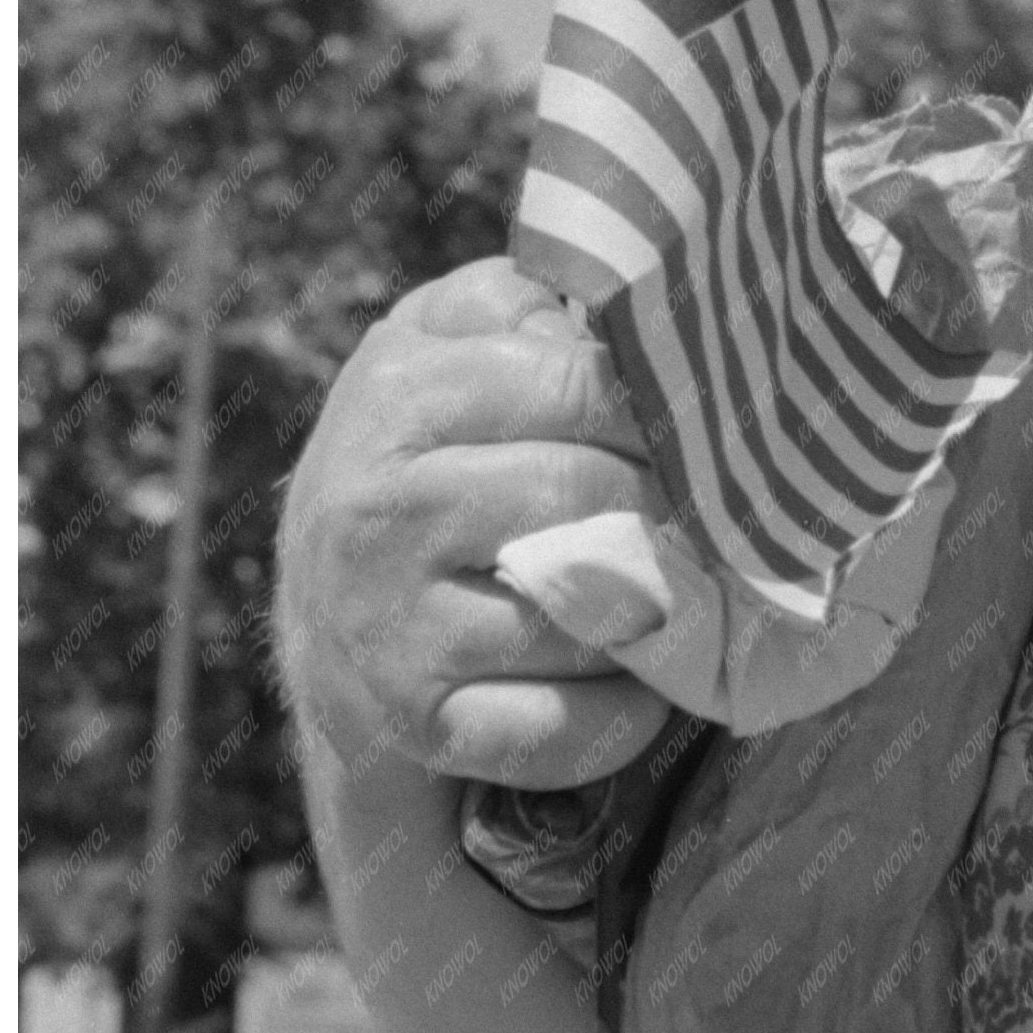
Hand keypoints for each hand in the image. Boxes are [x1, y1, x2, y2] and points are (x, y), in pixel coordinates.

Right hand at [278, 256, 676, 791]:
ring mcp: (397, 630)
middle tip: (706, 508)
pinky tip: (641, 682)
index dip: (656, 403)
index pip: (576, 383)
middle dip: (664, 501)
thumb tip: (621, 302)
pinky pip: (564, 731)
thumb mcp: (438, 343)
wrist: (326, 610)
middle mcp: (383, 512)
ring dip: (653, 605)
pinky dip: (625, 715)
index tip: (699, 418)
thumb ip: (517, 301)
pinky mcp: (424, 726)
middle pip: (588, 494)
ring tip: (673, 583)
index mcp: (398, 399)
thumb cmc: (419, 452)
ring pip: (587, 613)